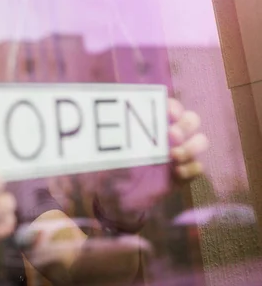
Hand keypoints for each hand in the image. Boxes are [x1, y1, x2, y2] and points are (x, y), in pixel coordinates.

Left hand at [49, 98, 208, 224]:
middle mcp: (168, 135)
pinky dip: (189, 169)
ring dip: (191, 147)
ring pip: (201, 140)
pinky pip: (198, 167)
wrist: (115, 199)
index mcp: (152, 124)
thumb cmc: (110, 168)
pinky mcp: (183, 174)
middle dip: (185, 125)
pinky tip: (175, 174)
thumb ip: (114, 135)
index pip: (170, 106)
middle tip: (171, 136)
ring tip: (173, 157)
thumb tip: (104, 115)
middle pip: (192, 120)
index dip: (173, 107)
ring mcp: (178, 154)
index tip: (168, 114)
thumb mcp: (109, 150)